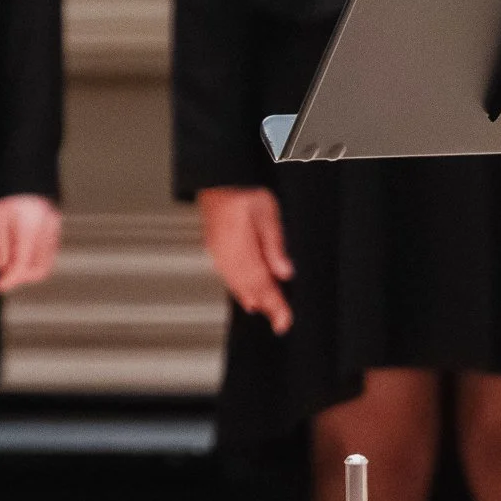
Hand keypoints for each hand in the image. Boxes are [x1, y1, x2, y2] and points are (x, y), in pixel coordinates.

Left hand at [0, 193, 61, 292]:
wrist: (30, 162)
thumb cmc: (9, 187)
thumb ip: (0, 244)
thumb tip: (3, 268)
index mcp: (29, 227)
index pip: (22, 265)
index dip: (10, 280)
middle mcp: (46, 230)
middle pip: (39, 269)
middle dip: (22, 277)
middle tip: (5, 274)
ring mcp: (55, 227)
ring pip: (47, 261)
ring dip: (30, 268)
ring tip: (11, 261)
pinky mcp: (57, 223)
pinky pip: (49, 249)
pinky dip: (37, 257)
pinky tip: (22, 251)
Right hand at [198, 185, 293, 334]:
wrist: (219, 176)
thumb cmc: (242, 189)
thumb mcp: (267, 212)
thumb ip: (274, 243)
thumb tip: (284, 271)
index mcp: (239, 246)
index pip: (261, 283)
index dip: (275, 305)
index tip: (285, 320)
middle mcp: (225, 253)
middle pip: (248, 287)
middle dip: (266, 307)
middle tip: (280, 324)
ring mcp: (217, 251)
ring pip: (236, 284)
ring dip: (251, 299)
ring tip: (264, 312)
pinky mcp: (215, 247)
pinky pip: (227, 276)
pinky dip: (237, 289)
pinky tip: (244, 294)